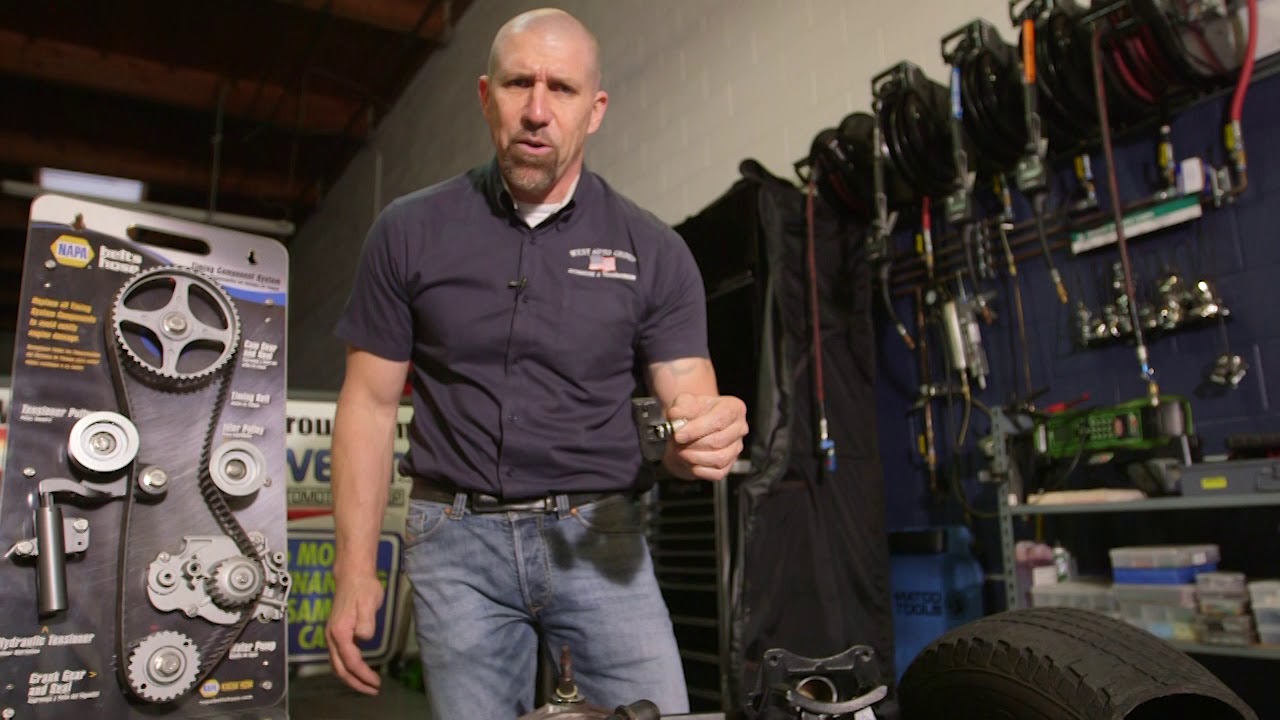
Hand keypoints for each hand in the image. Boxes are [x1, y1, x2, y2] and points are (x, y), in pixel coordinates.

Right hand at [326, 573, 385, 694]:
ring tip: (367, 685)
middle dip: (356, 683)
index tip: (376, 682)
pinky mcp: (335, 633)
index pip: (351, 662)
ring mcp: (331, 635)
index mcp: (340, 632)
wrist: (352, 575)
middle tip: (372, 690)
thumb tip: (363, 638)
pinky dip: (347, 668)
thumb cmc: (363, 588)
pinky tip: (358, 669)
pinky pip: (338, 657)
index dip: (363, 675)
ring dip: (351, 678)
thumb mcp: (369, 603)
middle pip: (340, 669)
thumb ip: (366, 622)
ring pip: (337, 664)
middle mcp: (332, 637)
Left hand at [665, 393, 747, 480]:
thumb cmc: (692, 414)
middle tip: (676, 442)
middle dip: (693, 444)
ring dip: (694, 457)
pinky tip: (688, 460)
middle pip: (718, 441)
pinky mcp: (729, 466)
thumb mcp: (684, 402)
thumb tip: (676, 416)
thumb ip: (680, 406)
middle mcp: (740, 428)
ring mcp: (736, 448)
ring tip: (680, 450)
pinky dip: (698, 469)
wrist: (691, 430)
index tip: (678, 435)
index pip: (719, 420)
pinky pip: (716, 473)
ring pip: (719, 459)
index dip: (697, 429)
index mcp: (733, 408)